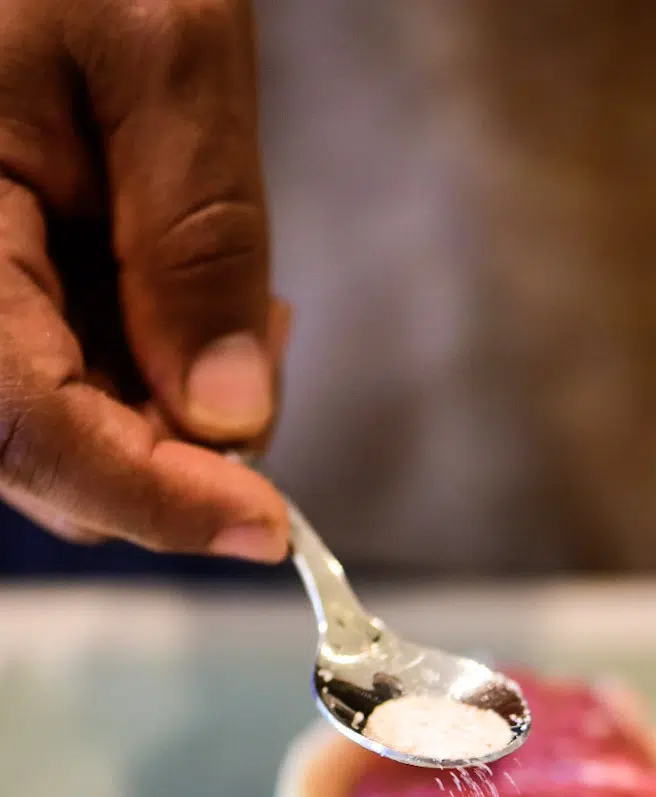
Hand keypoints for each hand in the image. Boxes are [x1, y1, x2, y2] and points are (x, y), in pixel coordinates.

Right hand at [0, 0, 288, 560]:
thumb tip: (228, 418)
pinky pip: (68, 379)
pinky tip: (193, 301)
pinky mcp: (0, 293)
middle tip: (268, 344)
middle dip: (182, 452)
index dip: (156, 500)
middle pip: (52, 458)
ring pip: (68, 434)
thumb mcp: (163, 49)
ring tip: (246, 308)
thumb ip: (197, 237)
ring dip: (174, 414)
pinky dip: (149, 373)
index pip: (33, 427)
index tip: (271, 530)